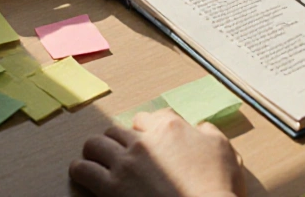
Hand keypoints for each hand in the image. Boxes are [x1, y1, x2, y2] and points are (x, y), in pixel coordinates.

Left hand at [70, 109, 244, 196]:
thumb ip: (208, 133)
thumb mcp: (224, 150)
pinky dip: (81, 169)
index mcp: (171, 128)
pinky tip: (84, 172)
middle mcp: (145, 140)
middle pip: (117, 129)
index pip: (148, 117)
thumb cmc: (217, 187)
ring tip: (97, 159)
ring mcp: (126, 163)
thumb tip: (200, 127)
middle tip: (120, 152)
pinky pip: (83, 169)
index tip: (146, 137)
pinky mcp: (111, 187)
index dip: (145, 128)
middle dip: (117, 140)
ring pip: (96, 144)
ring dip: (96, 151)